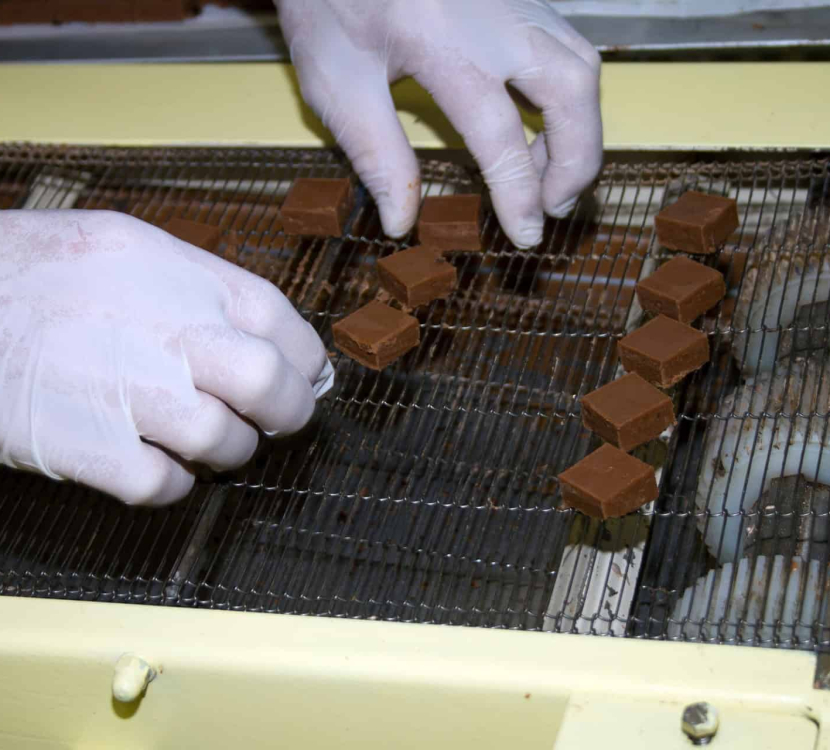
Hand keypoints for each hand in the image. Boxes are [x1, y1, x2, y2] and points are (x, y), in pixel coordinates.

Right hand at [0, 210, 332, 504]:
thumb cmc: (37, 275)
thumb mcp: (127, 250)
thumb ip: (204, 289)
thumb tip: (273, 340)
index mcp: (177, 271)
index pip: (279, 321)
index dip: (306, 359)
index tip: (306, 378)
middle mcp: (160, 327)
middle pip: (266, 381)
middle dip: (288, 410)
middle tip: (276, 419)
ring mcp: (124, 389)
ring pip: (223, 441)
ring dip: (230, 451)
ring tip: (210, 442)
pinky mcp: (86, 447)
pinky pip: (164, 485)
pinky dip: (174, 482)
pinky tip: (157, 462)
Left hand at [277, 0, 602, 247]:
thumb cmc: (328, 2)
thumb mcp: (336, 82)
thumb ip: (376, 154)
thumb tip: (402, 221)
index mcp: (446, 45)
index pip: (502, 136)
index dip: (519, 195)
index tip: (525, 235)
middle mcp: (496, 19)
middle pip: (572, 91)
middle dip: (577, 160)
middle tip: (554, 206)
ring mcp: (514, 0)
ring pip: (580, 65)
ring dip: (579, 127)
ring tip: (547, 172)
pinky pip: (566, 46)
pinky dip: (568, 94)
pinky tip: (540, 121)